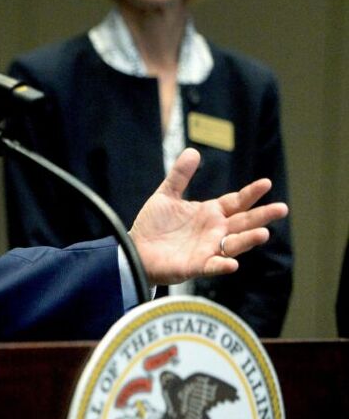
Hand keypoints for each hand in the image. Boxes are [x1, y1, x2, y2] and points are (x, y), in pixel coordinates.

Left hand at [130, 148, 288, 285]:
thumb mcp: (166, 195)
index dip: (250, 193)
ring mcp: (209, 249)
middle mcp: (215, 231)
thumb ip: (180, 176)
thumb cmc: (154, 225)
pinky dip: (223, 265)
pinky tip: (232, 263)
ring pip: (234, 244)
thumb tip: (193, 151)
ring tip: (263, 233)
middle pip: (243, 222)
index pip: (237, 202)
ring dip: (248, 240)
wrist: (136, 249)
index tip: (266, 183)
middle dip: (262, 216)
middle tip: (281, 209)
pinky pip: (213, 266)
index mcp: (211, 213)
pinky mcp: (197, 266)